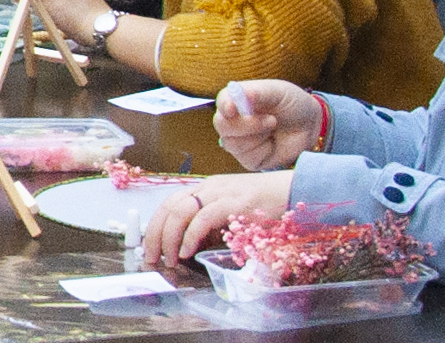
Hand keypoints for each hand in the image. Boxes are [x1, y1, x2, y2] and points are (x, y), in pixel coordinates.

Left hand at [141, 170, 296, 271]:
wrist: (295, 190)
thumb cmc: (267, 206)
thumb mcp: (233, 214)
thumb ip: (214, 224)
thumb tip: (191, 245)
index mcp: (206, 188)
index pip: (169, 203)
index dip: (155, 224)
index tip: (149, 245)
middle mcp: (209, 187)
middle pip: (169, 206)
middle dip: (155, 233)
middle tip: (151, 256)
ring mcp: (221, 192)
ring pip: (181, 211)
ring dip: (169, 237)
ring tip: (168, 258)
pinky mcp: (234, 202)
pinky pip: (204, 218)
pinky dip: (190, 235)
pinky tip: (186, 251)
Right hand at [215, 79, 324, 169]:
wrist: (310, 125)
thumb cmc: (291, 103)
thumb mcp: (277, 92)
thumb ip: (256, 92)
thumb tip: (237, 92)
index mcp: (235, 99)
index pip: (222, 101)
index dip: (225, 105)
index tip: (233, 109)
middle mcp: (233, 119)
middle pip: (221, 125)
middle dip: (245, 125)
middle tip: (271, 120)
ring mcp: (239, 140)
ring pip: (231, 143)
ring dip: (257, 136)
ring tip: (273, 126)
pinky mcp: (249, 158)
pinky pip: (246, 158)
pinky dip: (262, 151)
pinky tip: (272, 143)